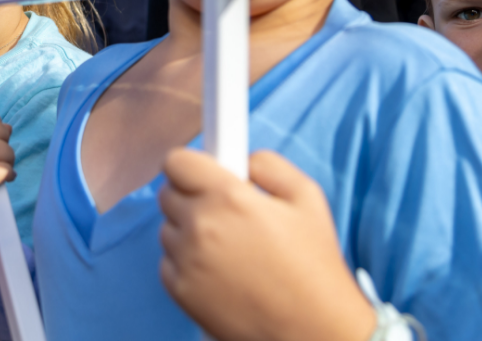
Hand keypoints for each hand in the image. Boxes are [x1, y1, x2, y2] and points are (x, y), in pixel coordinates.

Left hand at [159, 149, 376, 340]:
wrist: (314, 333)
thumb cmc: (314, 265)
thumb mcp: (307, 197)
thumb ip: (267, 163)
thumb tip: (240, 158)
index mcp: (228, 196)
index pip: (176, 161)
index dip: (191, 165)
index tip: (202, 173)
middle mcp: (200, 225)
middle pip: (168, 192)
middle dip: (191, 196)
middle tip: (223, 212)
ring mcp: (186, 260)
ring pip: (167, 227)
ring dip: (188, 230)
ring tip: (228, 247)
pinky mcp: (180, 291)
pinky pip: (168, 261)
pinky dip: (185, 262)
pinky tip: (219, 271)